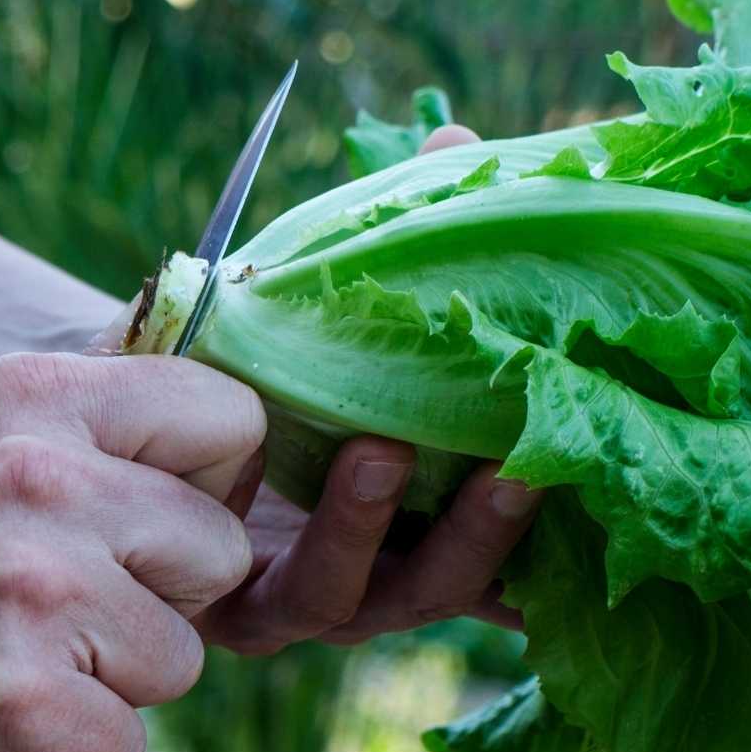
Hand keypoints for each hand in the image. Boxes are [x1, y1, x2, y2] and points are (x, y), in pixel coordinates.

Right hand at [0, 352, 264, 751]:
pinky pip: (127, 741)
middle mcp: (41, 479)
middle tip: (66, 606)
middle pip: (223, 548)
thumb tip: (245, 441)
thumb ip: (103, 432)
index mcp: (35, 397)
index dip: (211, 483)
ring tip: (22, 655)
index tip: (154, 519)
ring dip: (116, 679)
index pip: (231, 415)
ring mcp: (34, 590)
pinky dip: (72, 750)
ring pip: (183, 655)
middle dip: (166, 596)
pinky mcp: (24, 699)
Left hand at [190, 124, 543, 652]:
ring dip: (377, 527)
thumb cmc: (267, 352)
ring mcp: (314, 602)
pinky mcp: (237, 609)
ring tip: (381, 449)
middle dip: (485, 533)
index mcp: (431, 526)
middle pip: (452, 583)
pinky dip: (296, 539)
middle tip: (517, 471)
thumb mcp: (338, 300)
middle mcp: (386, 577)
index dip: (563, 546)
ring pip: (369, 597)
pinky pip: (280, 599)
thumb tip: (452, 141)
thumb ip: (404, 241)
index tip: (608, 503)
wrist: (142, 390)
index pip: (513, 552)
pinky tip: (279, 475)